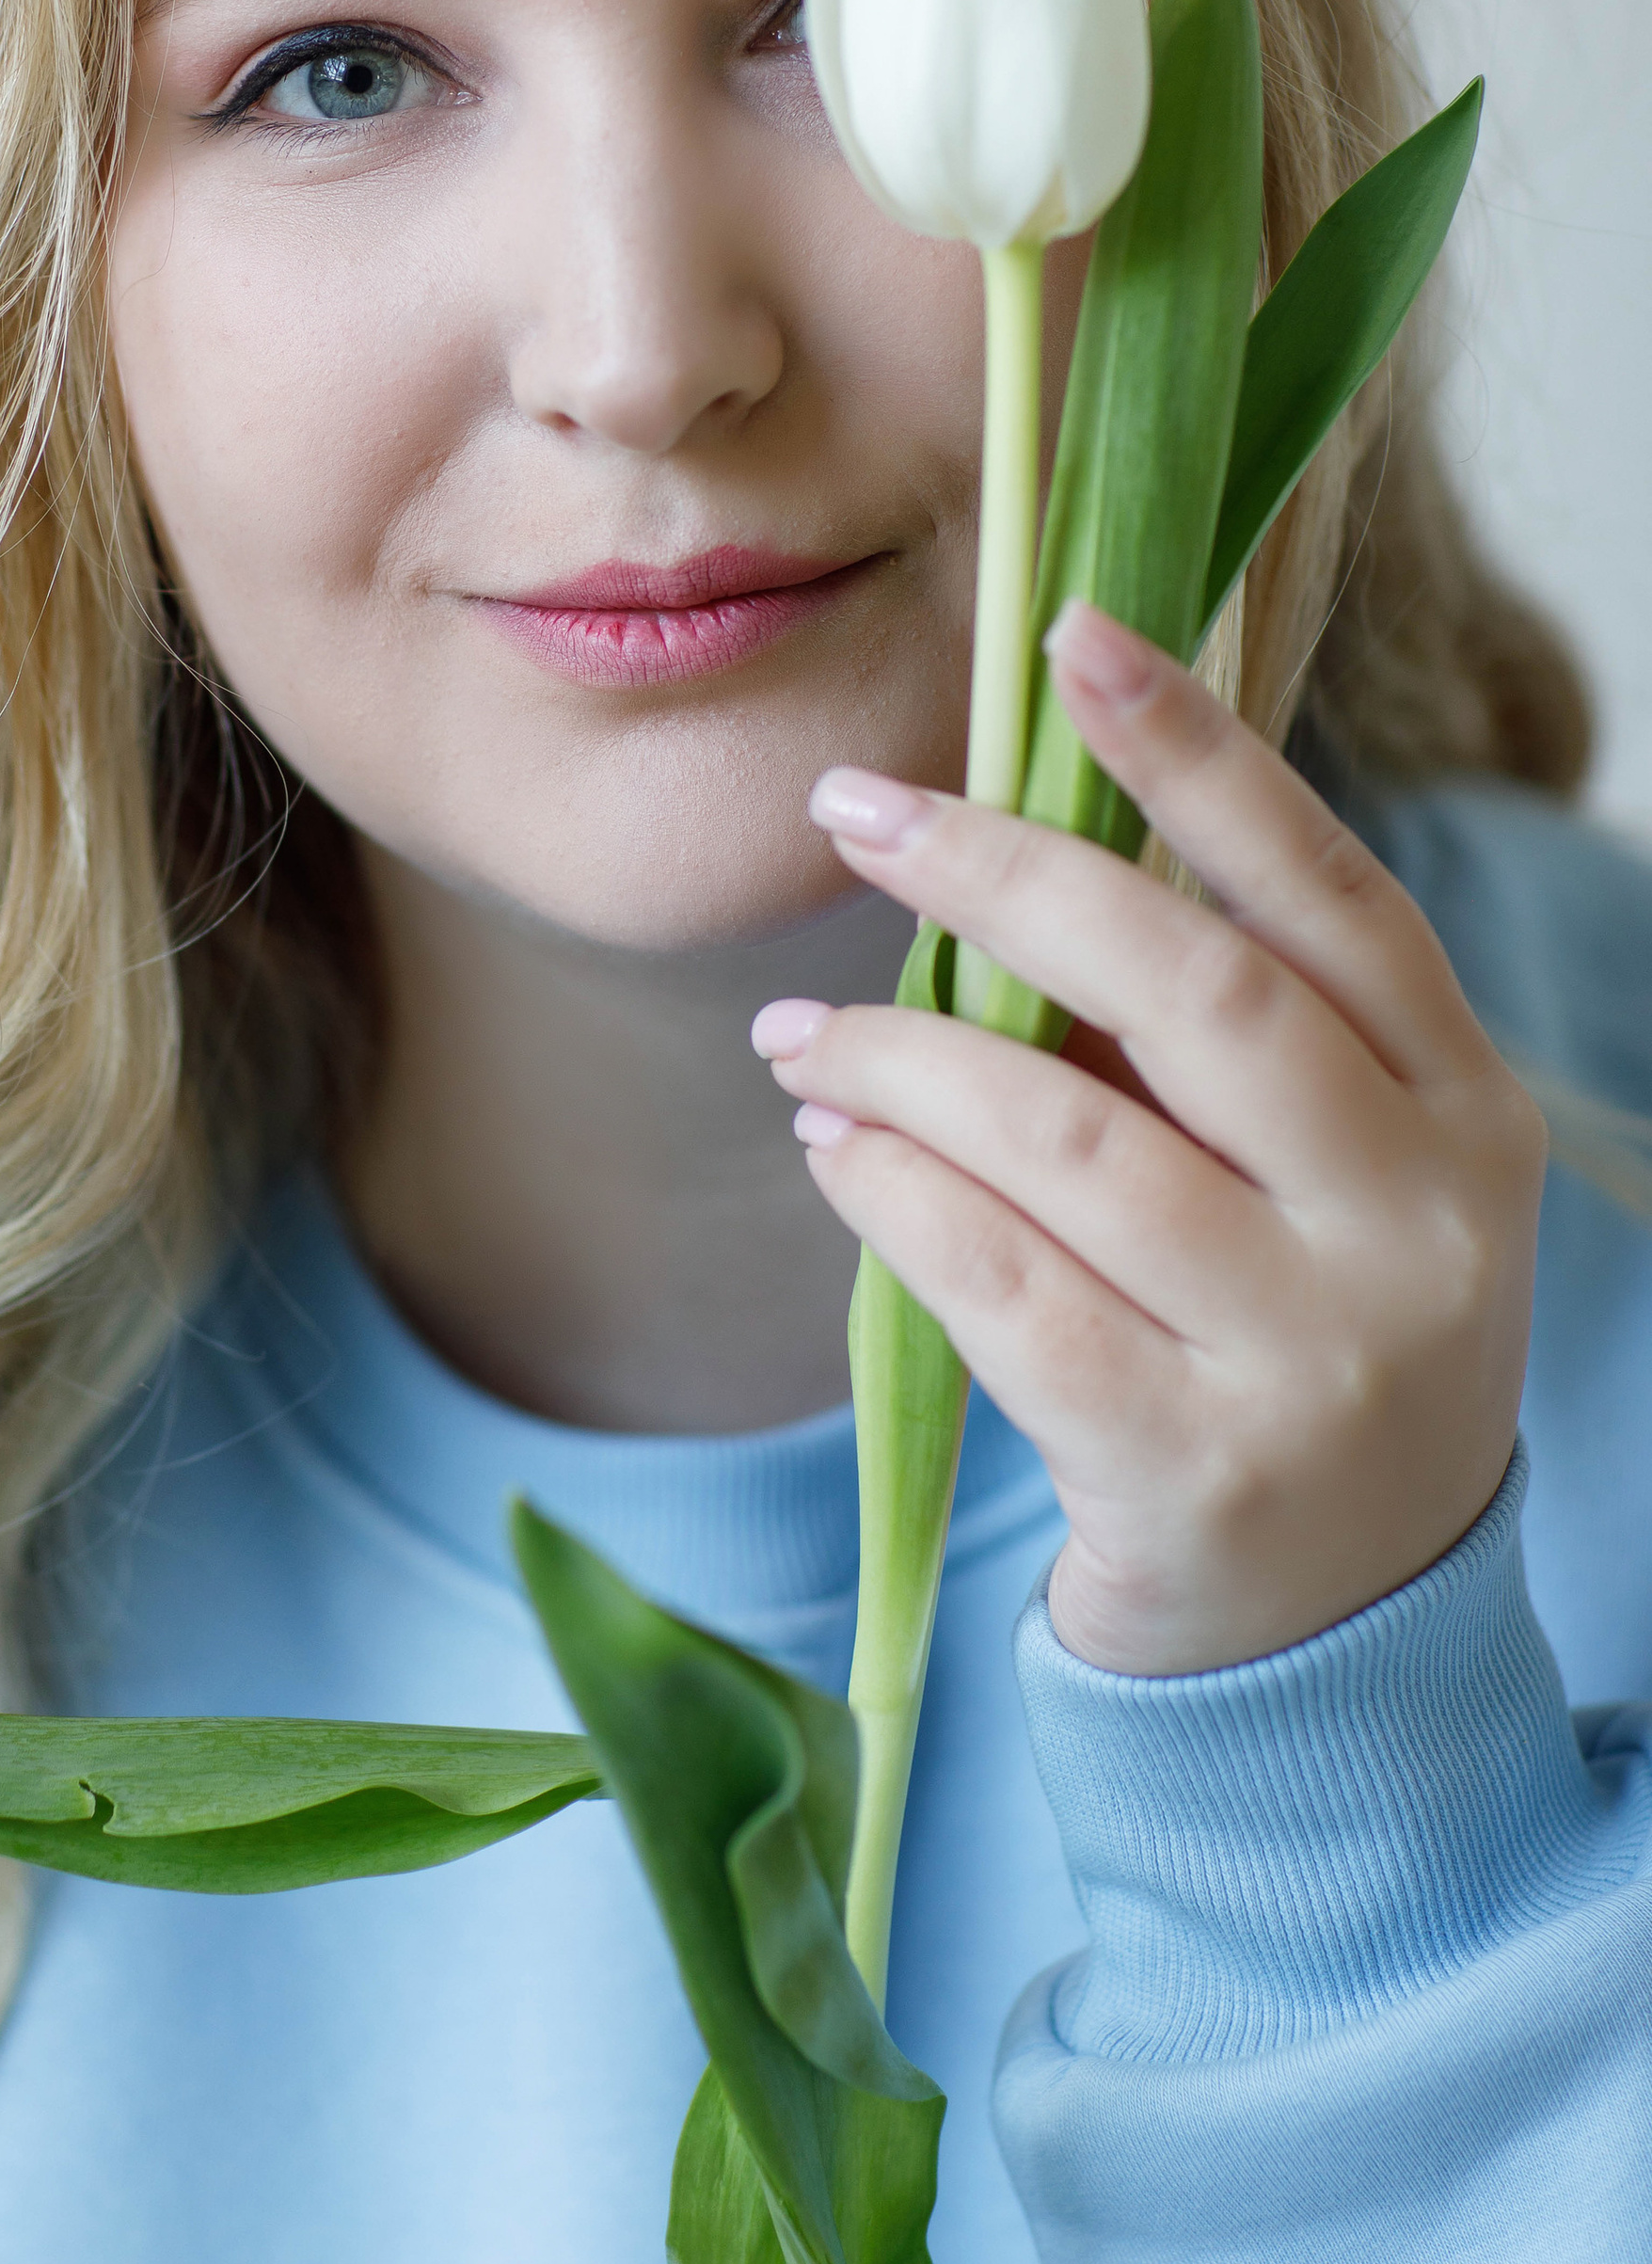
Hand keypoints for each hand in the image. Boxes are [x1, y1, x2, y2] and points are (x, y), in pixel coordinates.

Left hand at [755, 600, 1544, 1675]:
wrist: (1339, 1631)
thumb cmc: (1294, 1335)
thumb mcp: (1321, 1176)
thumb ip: (1205, 1033)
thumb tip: (993, 855)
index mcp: (1461, 1110)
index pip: (1330, 891)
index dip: (1200, 752)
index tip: (1073, 633)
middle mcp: (1416, 1224)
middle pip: (1194, 991)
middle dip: (1002, 877)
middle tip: (853, 813)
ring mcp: (1316, 1357)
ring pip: (1065, 1136)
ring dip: (897, 1054)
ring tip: (801, 1034)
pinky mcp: (1193, 1471)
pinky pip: (997, 1284)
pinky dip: (890, 1193)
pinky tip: (839, 1150)